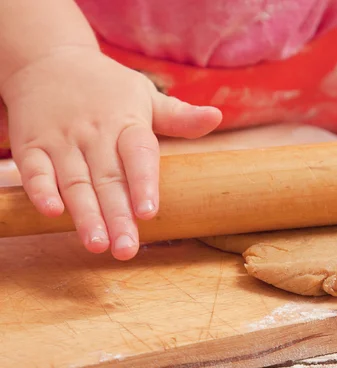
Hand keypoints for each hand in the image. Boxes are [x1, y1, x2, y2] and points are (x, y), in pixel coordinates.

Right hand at [1, 46, 221, 259]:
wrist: (48, 60)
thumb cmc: (107, 87)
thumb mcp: (145, 95)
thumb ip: (178, 117)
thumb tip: (216, 117)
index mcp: (126, 123)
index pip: (138, 154)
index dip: (144, 183)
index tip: (149, 213)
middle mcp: (94, 134)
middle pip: (108, 179)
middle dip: (117, 217)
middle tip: (126, 250)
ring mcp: (61, 140)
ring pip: (74, 182)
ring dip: (85, 215)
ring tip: (98, 245)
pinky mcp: (31, 146)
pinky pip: (34, 170)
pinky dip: (40, 191)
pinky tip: (51, 213)